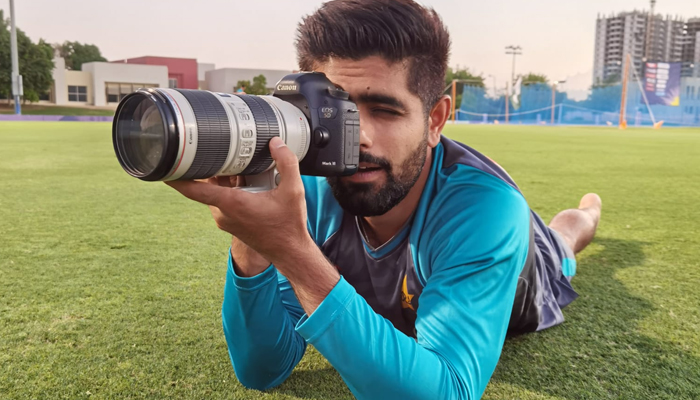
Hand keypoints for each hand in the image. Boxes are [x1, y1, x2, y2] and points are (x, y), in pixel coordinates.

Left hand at [165, 137, 311, 266]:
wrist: (290, 252)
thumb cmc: (289, 226)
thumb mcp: (294, 191)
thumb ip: (286, 163)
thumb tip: (276, 143)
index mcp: (231, 203)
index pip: (193, 189)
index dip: (175, 177)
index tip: (162, 165)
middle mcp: (223, 213)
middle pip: (206, 184)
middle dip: (212, 166)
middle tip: (221, 149)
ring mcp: (226, 220)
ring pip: (215, 192)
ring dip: (223, 178)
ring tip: (241, 164)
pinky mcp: (231, 223)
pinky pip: (222, 200)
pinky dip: (229, 188)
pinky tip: (247, 181)